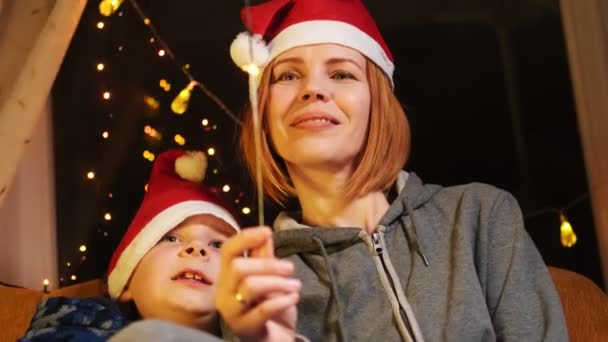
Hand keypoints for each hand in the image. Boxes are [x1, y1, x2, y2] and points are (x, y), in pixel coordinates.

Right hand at [215, 226, 300, 340]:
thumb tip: (265, 231)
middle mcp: (224, 293)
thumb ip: (264, 256)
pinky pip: (262, 310)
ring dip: (278, 282)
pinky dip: (282, 300)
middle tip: (290, 269)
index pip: (228, 251)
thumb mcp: (269, 278)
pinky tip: (293, 298)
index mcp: (228, 277)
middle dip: (269, 264)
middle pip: (239, 267)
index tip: (266, 231)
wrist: (274, 340)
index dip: (245, 237)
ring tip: (295, 286)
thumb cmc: (269, 309)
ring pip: (250, 286)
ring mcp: (232, 312)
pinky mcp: (245, 329)